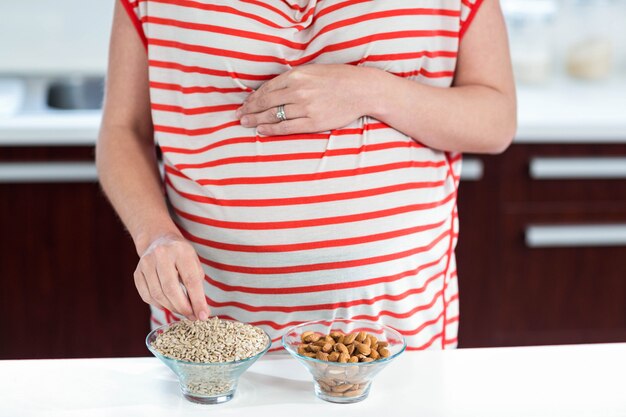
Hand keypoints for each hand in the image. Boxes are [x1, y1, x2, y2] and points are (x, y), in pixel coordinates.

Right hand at [133, 233, 209, 319]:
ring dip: (172, 308)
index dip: (197, 301)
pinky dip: (159, 304)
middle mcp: (161, 255)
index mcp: (181, 251)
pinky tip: (167, 304)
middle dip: (183, 307)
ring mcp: (146, 263)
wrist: (158, 240)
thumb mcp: (194, 262)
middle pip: (171, 289)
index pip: (190, 280)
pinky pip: (147, 296)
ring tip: (182, 311)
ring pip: (158, 295)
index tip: (203, 315)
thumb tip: (200, 312)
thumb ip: (197, 285)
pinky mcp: (137, 272)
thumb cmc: (181, 255)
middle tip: (192, 316)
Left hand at [235, 64, 372, 135]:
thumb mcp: (314, 71)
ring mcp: (305, 107)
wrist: (362, 89)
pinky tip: (262, 131)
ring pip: (273, 115)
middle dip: (250, 109)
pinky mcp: (313, 122)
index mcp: (297, 75)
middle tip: (239, 115)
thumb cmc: (339, 78)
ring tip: (245, 123)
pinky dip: (271, 130)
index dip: (253, 97)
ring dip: (256, 120)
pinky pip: (286, 128)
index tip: (245, 103)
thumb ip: (295, 78)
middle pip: (266, 102)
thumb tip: (275, 89)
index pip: (267, 88)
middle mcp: (298, 90)